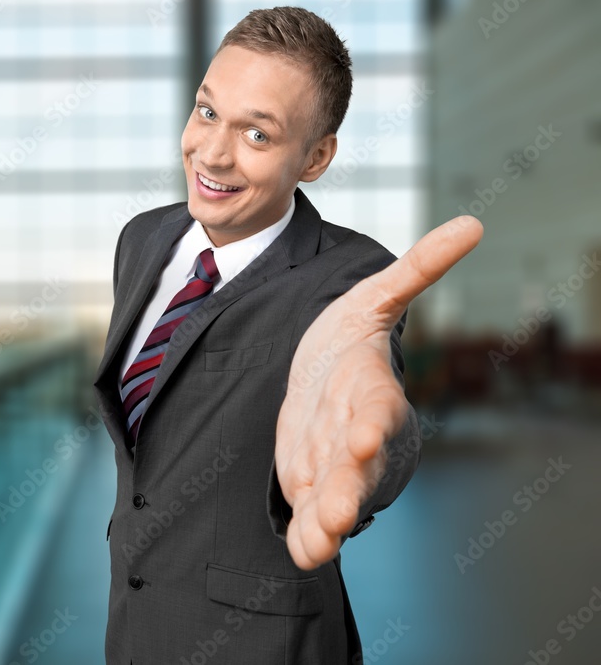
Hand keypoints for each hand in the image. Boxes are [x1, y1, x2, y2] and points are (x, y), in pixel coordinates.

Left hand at [275, 215, 483, 569]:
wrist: (320, 380)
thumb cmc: (348, 340)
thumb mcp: (372, 299)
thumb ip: (416, 270)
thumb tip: (473, 223)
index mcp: (372, 394)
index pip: (378, 408)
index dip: (374, 421)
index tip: (368, 434)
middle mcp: (357, 437)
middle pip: (357, 467)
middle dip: (348, 488)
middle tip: (335, 515)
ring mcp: (333, 465)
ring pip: (335, 498)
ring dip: (327, 523)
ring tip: (317, 546)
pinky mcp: (308, 484)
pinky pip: (310, 515)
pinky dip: (307, 535)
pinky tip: (302, 552)